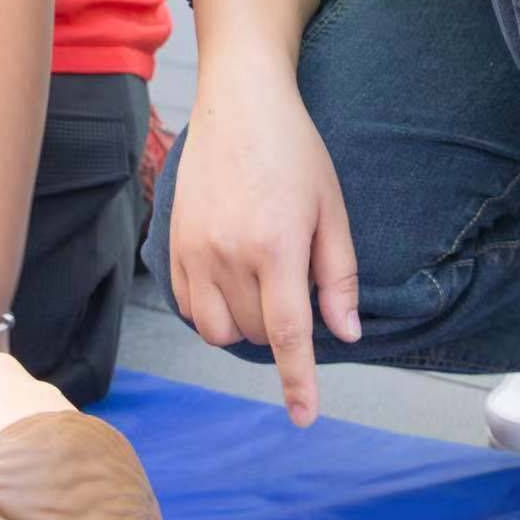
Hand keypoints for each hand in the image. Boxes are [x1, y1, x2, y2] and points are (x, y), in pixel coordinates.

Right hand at [167, 79, 360, 425]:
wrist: (239, 103)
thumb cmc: (294, 150)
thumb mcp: (331, 209)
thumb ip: (339, 277)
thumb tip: (345, 333)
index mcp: (276, 246)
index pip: (286, 335)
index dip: (297, 382)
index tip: (304, 416)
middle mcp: (229, 254)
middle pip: (255, 334)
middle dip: (279, 329)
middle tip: (294, 282)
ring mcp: (194, 250)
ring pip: (218, 330)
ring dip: (245, 326)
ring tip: (263, 286)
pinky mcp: (173, 244)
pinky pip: (190, 307)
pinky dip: (213, 312)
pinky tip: (232, 283)